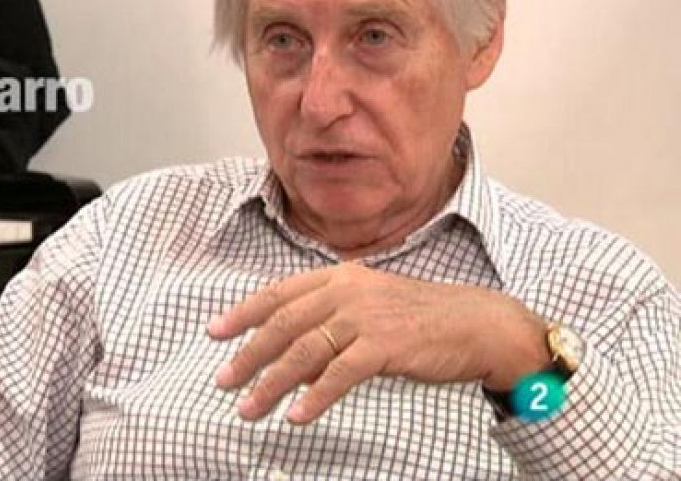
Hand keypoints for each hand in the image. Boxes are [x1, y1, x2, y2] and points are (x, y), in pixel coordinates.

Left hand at [207, 263, 548, 423]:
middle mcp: (347, 292)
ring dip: (272, 383)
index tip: (214, 332)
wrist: (477, 323)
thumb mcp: (369, 306)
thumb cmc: (420, 318)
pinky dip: (315, 397)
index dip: (243, 312)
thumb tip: (293, 361)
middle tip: (223, 380)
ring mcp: (365, 317)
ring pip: (304, 352)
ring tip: (250, 407)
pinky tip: (297, 415)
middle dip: (248, 354)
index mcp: (339, 278)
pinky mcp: (385, 345)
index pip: (279, 293)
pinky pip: (339, 375)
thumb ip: (330, 324)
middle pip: (283, 324)